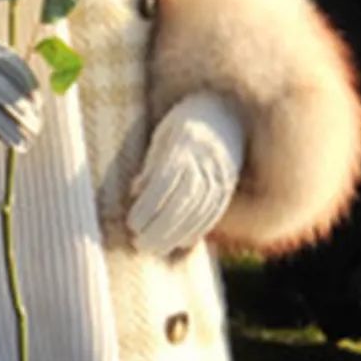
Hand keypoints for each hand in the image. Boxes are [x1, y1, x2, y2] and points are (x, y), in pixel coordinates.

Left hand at [127, 92, 244, 256]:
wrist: (227, 111)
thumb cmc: (184, 122)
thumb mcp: (162, 134)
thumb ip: (151, 163)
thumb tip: (135, 192)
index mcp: (186, 142)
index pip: (166, 180)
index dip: (149, 205)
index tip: (131, 224)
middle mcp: (207, 159)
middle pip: (184, 200)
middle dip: (160, 227)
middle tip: (139, 244)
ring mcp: (222, 173)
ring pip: (200, 210)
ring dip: (176, 234)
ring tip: (155, 249)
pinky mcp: (229, 184)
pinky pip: (215, 211)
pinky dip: (198, 229)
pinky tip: (182, 242)